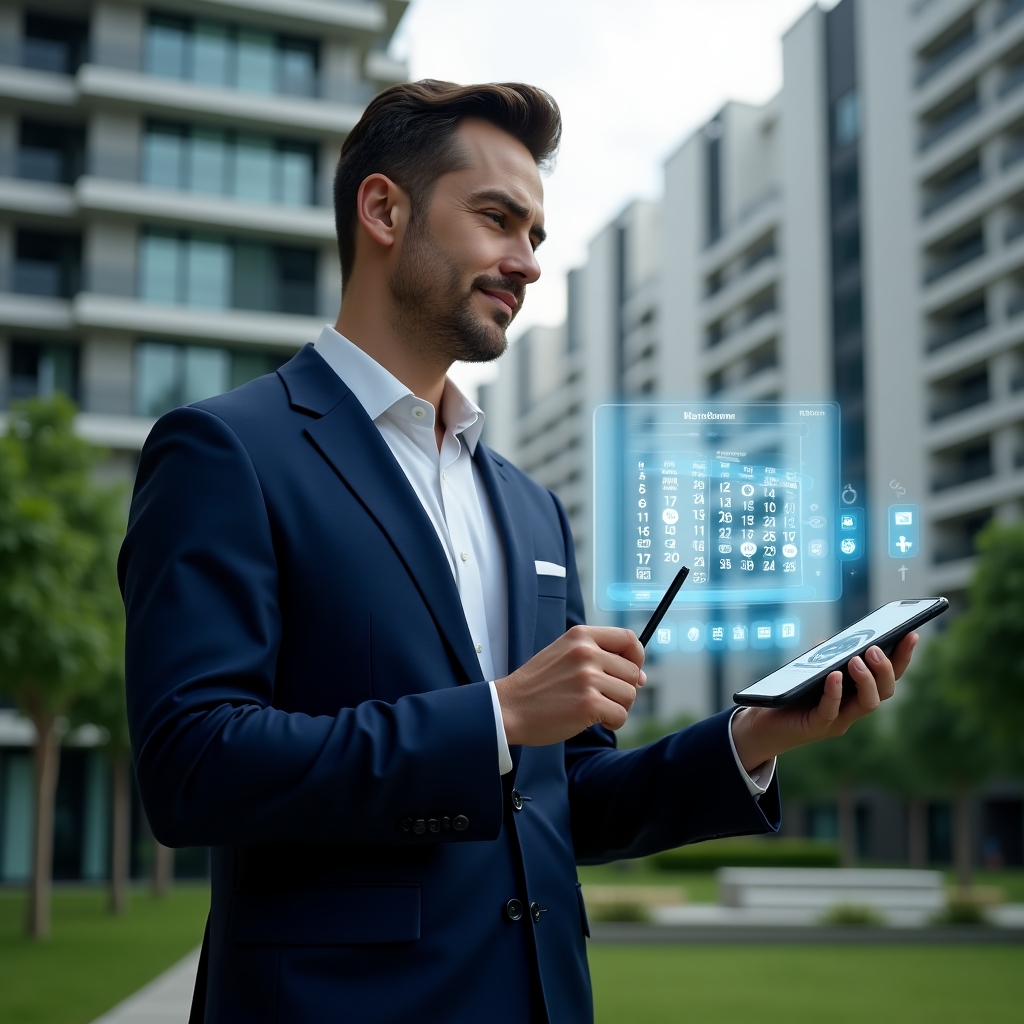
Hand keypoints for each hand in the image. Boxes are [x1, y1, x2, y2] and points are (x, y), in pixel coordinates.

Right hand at [494, 626, 645, 745]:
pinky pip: (620, 715)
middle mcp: (587, 652)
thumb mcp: (563, 654)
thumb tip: (641, 676)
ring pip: (629, 695)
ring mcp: (587, 678)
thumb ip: (599, 657)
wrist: (508, 708)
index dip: (637, 657)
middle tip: (601, 698)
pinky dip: (611, 722)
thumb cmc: (537, 685)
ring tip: (593, 708)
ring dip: (616, 707)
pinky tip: (591, 720)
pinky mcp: (587, 703)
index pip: (629, 638)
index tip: (631, 672)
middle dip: (623, 689)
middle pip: (632, 672)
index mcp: (581, 636)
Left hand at [731, 632, 919, 771]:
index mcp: (857, 693)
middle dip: (885, 669)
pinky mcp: (817, 726)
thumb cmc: (792, 694)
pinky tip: (833, 676)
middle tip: (875, 650)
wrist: (765, 724)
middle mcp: (854, 708)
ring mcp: (838, 720)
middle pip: (885, 691)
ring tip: (857, 661)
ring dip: (866, 681)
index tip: (912, 634)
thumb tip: (834, 643)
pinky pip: (831, 711)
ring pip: (867, 704)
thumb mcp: (811, 670)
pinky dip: (834, 693)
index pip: (888, 676)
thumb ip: (825, 656)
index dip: (903, 657)